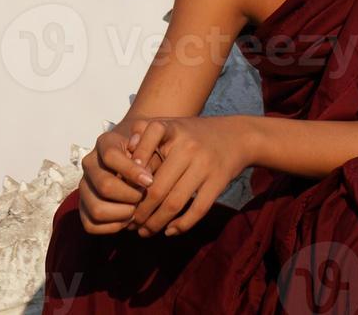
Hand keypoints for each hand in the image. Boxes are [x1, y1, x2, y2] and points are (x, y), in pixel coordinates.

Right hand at [78, 122, 162, 234]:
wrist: (133, 158)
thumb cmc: (145, 149)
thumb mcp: (149, 140)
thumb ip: (147, 148)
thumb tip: (141, 162)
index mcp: (104, 142)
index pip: (111, 156)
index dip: (131, 171)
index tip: (149, 181)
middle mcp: (89, 163)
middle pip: (105, 186)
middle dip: (130, 195)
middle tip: (143, 196)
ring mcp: (84, 186)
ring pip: (97, 209)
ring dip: (122, 213)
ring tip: (136, 209)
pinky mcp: (83, 207)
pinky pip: (91, 225)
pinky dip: (112, 226)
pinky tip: (127, 218)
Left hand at [124, 115, 252, 237]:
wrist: (236, 136)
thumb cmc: (194, 134)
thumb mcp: (171, 125)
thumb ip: (146, 136)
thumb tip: (124, 158)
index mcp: (172, 129)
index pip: (143, 152)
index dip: (130, 174)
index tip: (122, 191)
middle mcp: (188, 146)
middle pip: (157, 187)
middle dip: (140, 211)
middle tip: (130, 223)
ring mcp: (205, 164)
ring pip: (174, 203)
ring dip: (156, 223)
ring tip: (145, 231)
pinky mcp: (218, 181)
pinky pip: (197, 210)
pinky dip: (181, 225)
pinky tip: (170, 231)